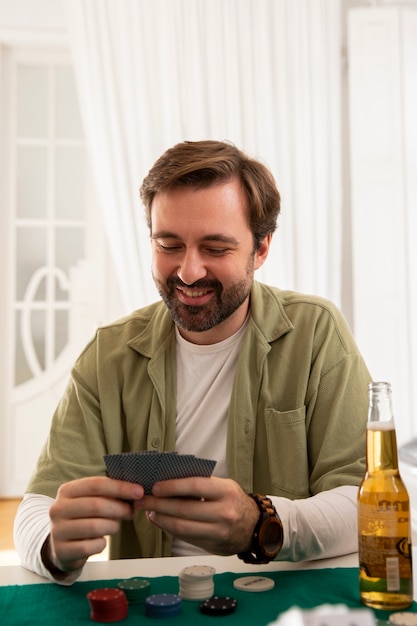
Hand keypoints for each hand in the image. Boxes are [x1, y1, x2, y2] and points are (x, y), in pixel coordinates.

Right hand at [45, 476, 143, 576]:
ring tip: (115, 526)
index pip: (96, 484)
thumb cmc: (83, 518)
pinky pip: (90, 547)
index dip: (120, 487)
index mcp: (67, 491)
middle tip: (130, 512)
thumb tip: (135, 491)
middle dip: (119, 508)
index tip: (139, 492)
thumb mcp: (89, 501)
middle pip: (96, 505)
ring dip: (112, 526)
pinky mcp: (61, 551)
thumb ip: (108, 494)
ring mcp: (57, 531)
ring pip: (95, 527)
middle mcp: (58, 508)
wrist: (61, 546)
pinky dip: (101, 544)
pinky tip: (100, 541)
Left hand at [134, 476, 258, 555]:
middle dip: (158, 504)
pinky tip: (160, 521)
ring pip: (182, 527)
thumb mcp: (223, 486)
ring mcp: (218, 532)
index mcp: (226, 491)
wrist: (254, 527)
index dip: (172, 486)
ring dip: (160, 519)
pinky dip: (169, 529)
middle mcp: (224, 512)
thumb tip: (167, 483)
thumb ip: (200, 485)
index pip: (194, 486)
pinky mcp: (212, 545)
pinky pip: (185, 537)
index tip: (155, 487)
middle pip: (184, 509)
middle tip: (142, 500)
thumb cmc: (233, 501)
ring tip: (149, 511)